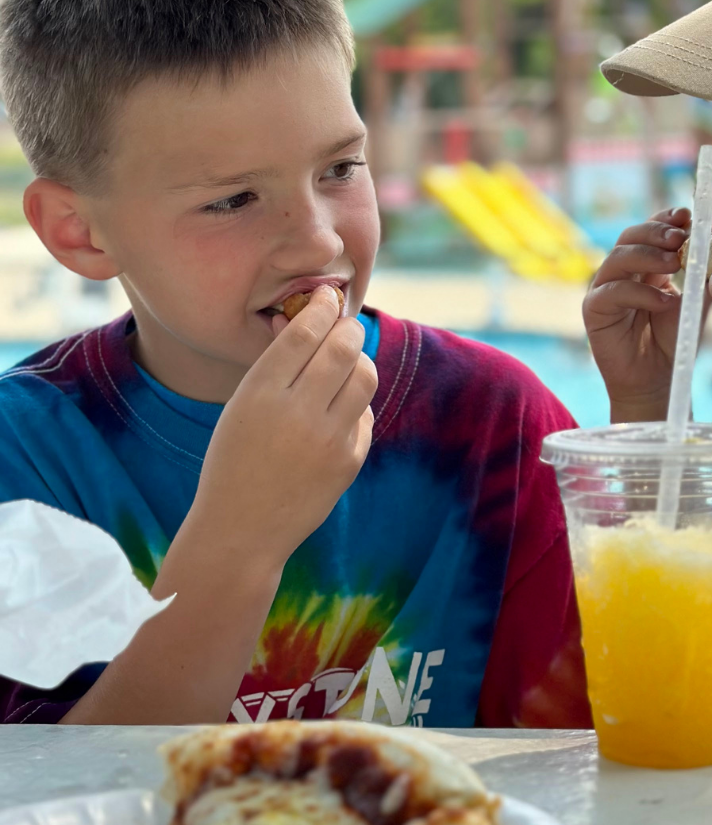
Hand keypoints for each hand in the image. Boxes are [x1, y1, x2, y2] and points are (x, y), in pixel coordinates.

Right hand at [190, 285, 377, 569]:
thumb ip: (274, 364)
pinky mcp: (349, 461)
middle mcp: (297, 412)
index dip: (322, 307)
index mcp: (260, 392)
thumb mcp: (240, 406)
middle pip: (344, 346)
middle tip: (344, 326)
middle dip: (348, 328)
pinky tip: (337, 409)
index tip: (327, 296)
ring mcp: (329, 439)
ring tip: (345, 364)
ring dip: (358, 361)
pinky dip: (354, 404)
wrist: (242, 528)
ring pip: (364, 376)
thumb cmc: (234, 458)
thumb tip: (303, 318)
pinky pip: (364, 414)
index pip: (306, 331)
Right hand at [583, 208, 689, 422]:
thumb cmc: (675, 340)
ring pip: (618, 257)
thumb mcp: (695, 301)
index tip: (687, 215)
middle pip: (630, 235)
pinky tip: (664, 301)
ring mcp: (604, 288)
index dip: (666, 218)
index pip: (650, 229)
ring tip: (674, 263)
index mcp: (645, 264)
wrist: (657, 380)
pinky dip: (639, 293)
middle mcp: (621, 271)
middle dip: (656, 231)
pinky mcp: (594, 310)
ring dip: (647, 255)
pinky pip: (612, 292)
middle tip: (680, 237)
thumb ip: (702, 274)